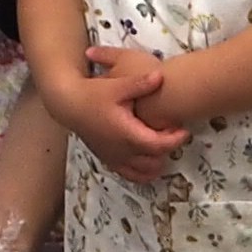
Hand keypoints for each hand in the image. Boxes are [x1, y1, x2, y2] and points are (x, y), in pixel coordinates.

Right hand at [62, 46, 189, 186]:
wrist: (68, 104)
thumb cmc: (92, 94)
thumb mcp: (116, 86)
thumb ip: (140, 83)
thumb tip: (161, 76)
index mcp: (127, 134)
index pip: (159, 145)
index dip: (175, 139)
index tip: (184, 129)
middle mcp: (122, 150)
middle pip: (155, 160)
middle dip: (168, 148)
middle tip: (173, 132)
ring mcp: (114, 158)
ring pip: (143, 172)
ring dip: (157, 162)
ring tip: (162, 145)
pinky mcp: (108, 159)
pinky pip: (130, 174)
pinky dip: (142, 172)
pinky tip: (149, 160)